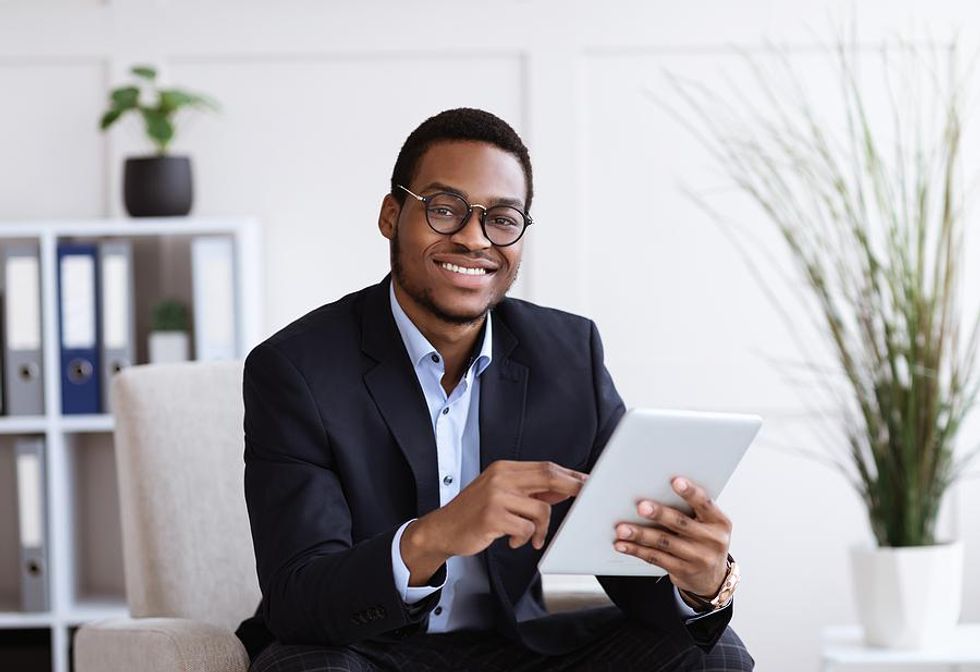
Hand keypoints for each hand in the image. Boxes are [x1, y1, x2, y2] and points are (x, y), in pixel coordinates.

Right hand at [401, 460, 586, 584]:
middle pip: (549, 477)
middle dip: (572, 488)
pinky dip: (524, 539)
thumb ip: (530, 490)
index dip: (570, 475)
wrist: (442, 529)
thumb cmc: (474, 513)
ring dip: (541, 529)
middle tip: (586, 500)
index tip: (587, 482)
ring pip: (541, 510)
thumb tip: (564, 488)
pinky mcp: (492, 516)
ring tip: (529, 536)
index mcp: (504, 468)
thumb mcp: (501, 494)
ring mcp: (496, 496)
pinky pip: (526, 529)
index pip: (546, 467)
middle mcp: (500, 477)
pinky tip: (511, 540)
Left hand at [613, 477, 731, 597]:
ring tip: (622, 529)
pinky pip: (656, 558)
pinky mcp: (683, 571)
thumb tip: (655, 490)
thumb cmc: (705, 541)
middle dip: (659, 514)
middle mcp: (711, 540)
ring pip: (663, 542)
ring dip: (640, 534)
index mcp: (719, 522)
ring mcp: (697, 558)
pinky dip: (636, 550)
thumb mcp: (709, 524)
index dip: (690, 492)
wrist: (712, 578)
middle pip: (681, 523)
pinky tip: (623, 545)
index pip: (705, 503)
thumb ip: (691, 510)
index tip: (675, 481)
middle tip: (641, 506)